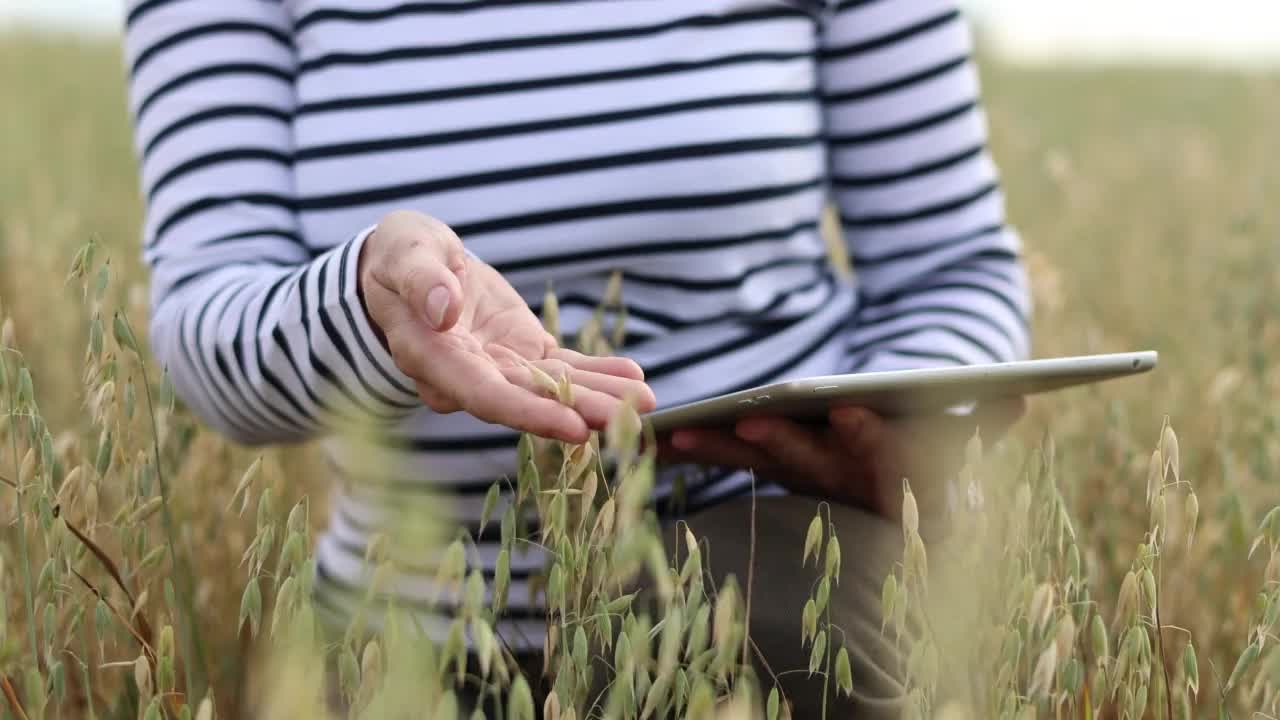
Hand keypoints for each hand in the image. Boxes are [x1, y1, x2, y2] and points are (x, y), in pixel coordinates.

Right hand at [358, 210, 655, 442]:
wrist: (407, 263)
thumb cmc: (398, 255)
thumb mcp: (404, 254)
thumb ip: (422, 281)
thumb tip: (444, 310)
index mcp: (433, 358)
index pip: (484, 395)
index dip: (530, 413)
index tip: (575, 427)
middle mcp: (468, 376)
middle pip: (527, 401)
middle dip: (578, 412)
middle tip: (626, 419)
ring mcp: (499, 367)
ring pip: (552, 389)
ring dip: (598, 397)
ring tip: (644, 402)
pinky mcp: (522, 353)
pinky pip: (562, 368)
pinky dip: (597, 373)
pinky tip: (633, 377)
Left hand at [657, 398, 1024, 521]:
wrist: (892, 505)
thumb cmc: (932, 461)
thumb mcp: (961, 445)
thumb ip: (986, 425)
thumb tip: (1025, 396)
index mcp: (891, 472)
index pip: (884, 455)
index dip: (868, 434)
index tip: (849, 409)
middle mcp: (842, 481)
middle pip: (809, 462)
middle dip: (778, 442)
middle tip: (746, 421)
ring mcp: (801, 476)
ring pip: (758, 461)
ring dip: (717, 449)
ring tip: (676, 433)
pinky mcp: (769, 464)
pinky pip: (726, 456)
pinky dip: (691, 448)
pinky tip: (653, 440)